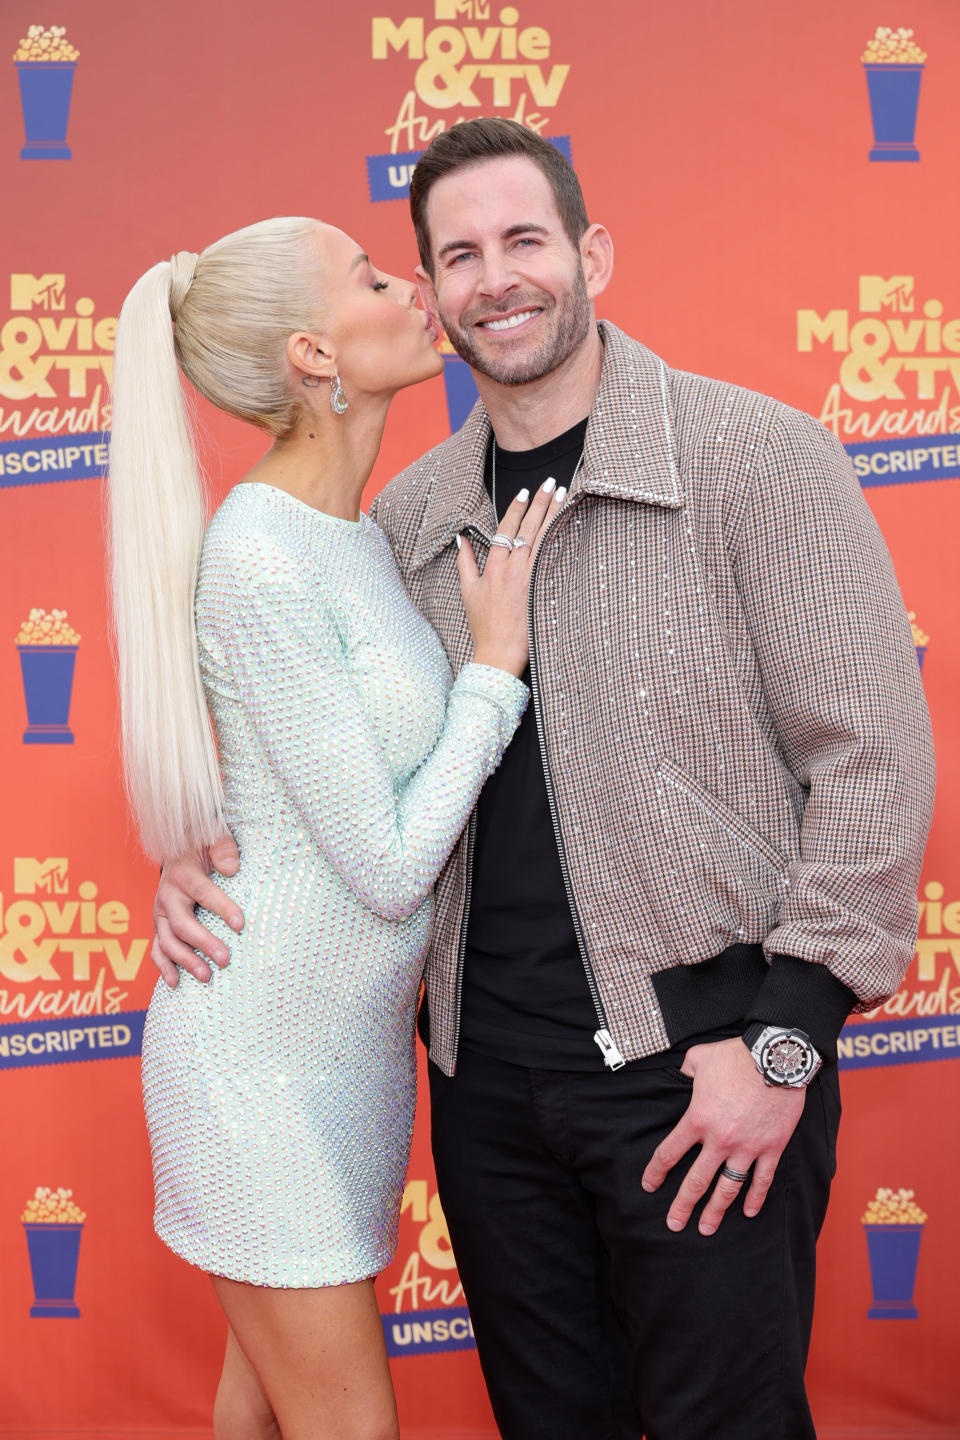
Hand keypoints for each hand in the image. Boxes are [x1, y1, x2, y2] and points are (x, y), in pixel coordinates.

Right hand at [151, 835, 243, 987]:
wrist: (178, 852)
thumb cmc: (202, 848)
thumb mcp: (214, 838)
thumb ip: (224, 848)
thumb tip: (231, 869)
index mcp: (183, 873)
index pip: (203, 893)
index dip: (222, 908)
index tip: (241, 925)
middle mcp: (167, 896)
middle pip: (183, 924)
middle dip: (204, 943)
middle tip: (226, 960)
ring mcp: (160, 914)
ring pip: (168, 942)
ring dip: (186, 961)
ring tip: (207, 976)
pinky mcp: (159, 926)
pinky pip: (157, 949)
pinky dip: (164, 967)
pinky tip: (175, 983)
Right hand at [458, 477, 566, 677]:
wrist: (499, 652)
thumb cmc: (484, 625)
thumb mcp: (468, 592)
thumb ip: (465, 562)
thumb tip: (461, 539)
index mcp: (493, 567)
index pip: (506, 529)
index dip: (516, 509)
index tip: (524, 492)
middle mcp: (512, 568)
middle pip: (528, 528)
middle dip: (539, 503)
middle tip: (550, 482)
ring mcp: (530, 578)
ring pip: (544, 538)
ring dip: (554, 514)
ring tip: (563, 494)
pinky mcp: (543, 588)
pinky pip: (554, 557)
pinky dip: (561, 538)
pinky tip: (570, 525)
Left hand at [641, 1037, 805, 1234]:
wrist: (775, 1057)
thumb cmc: (736, 1056)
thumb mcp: (699, 1057)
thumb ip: (687, 1070)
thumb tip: (684, 1074)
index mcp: (697, 1119)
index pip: (670, 1153)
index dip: (657, 1172)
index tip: (649, 1185)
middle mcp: (719, 1139)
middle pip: (696, 1181)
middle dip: (683, 1205)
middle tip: (674, 1224)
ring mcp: (747, 1147)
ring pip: (728, 1187)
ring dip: (716, 1210)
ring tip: (706, 1228)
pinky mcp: (772, 1147)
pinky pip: (762, 1179)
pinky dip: (756, 1198)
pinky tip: (749, 1212)